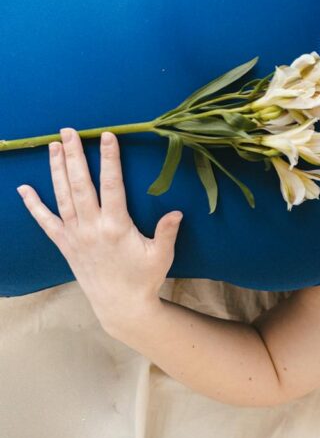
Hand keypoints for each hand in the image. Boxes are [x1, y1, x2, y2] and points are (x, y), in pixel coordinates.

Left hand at [18, 129, 181, 329]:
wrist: (119, 306)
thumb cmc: (145, 279)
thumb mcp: (162, 255)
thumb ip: (166, 231)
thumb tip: (177, 212)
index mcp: (116, 226)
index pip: (112, 184)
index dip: (109, 159)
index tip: (106, 136)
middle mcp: (91, 227)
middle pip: (80, 184)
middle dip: (74, 155)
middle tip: (69, 131)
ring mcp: (74, 236)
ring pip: (62, 196)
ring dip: (57, 169)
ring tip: (54, 146)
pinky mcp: (65, 245)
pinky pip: (45, 221)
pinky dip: (33, 205)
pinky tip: (23, 189)